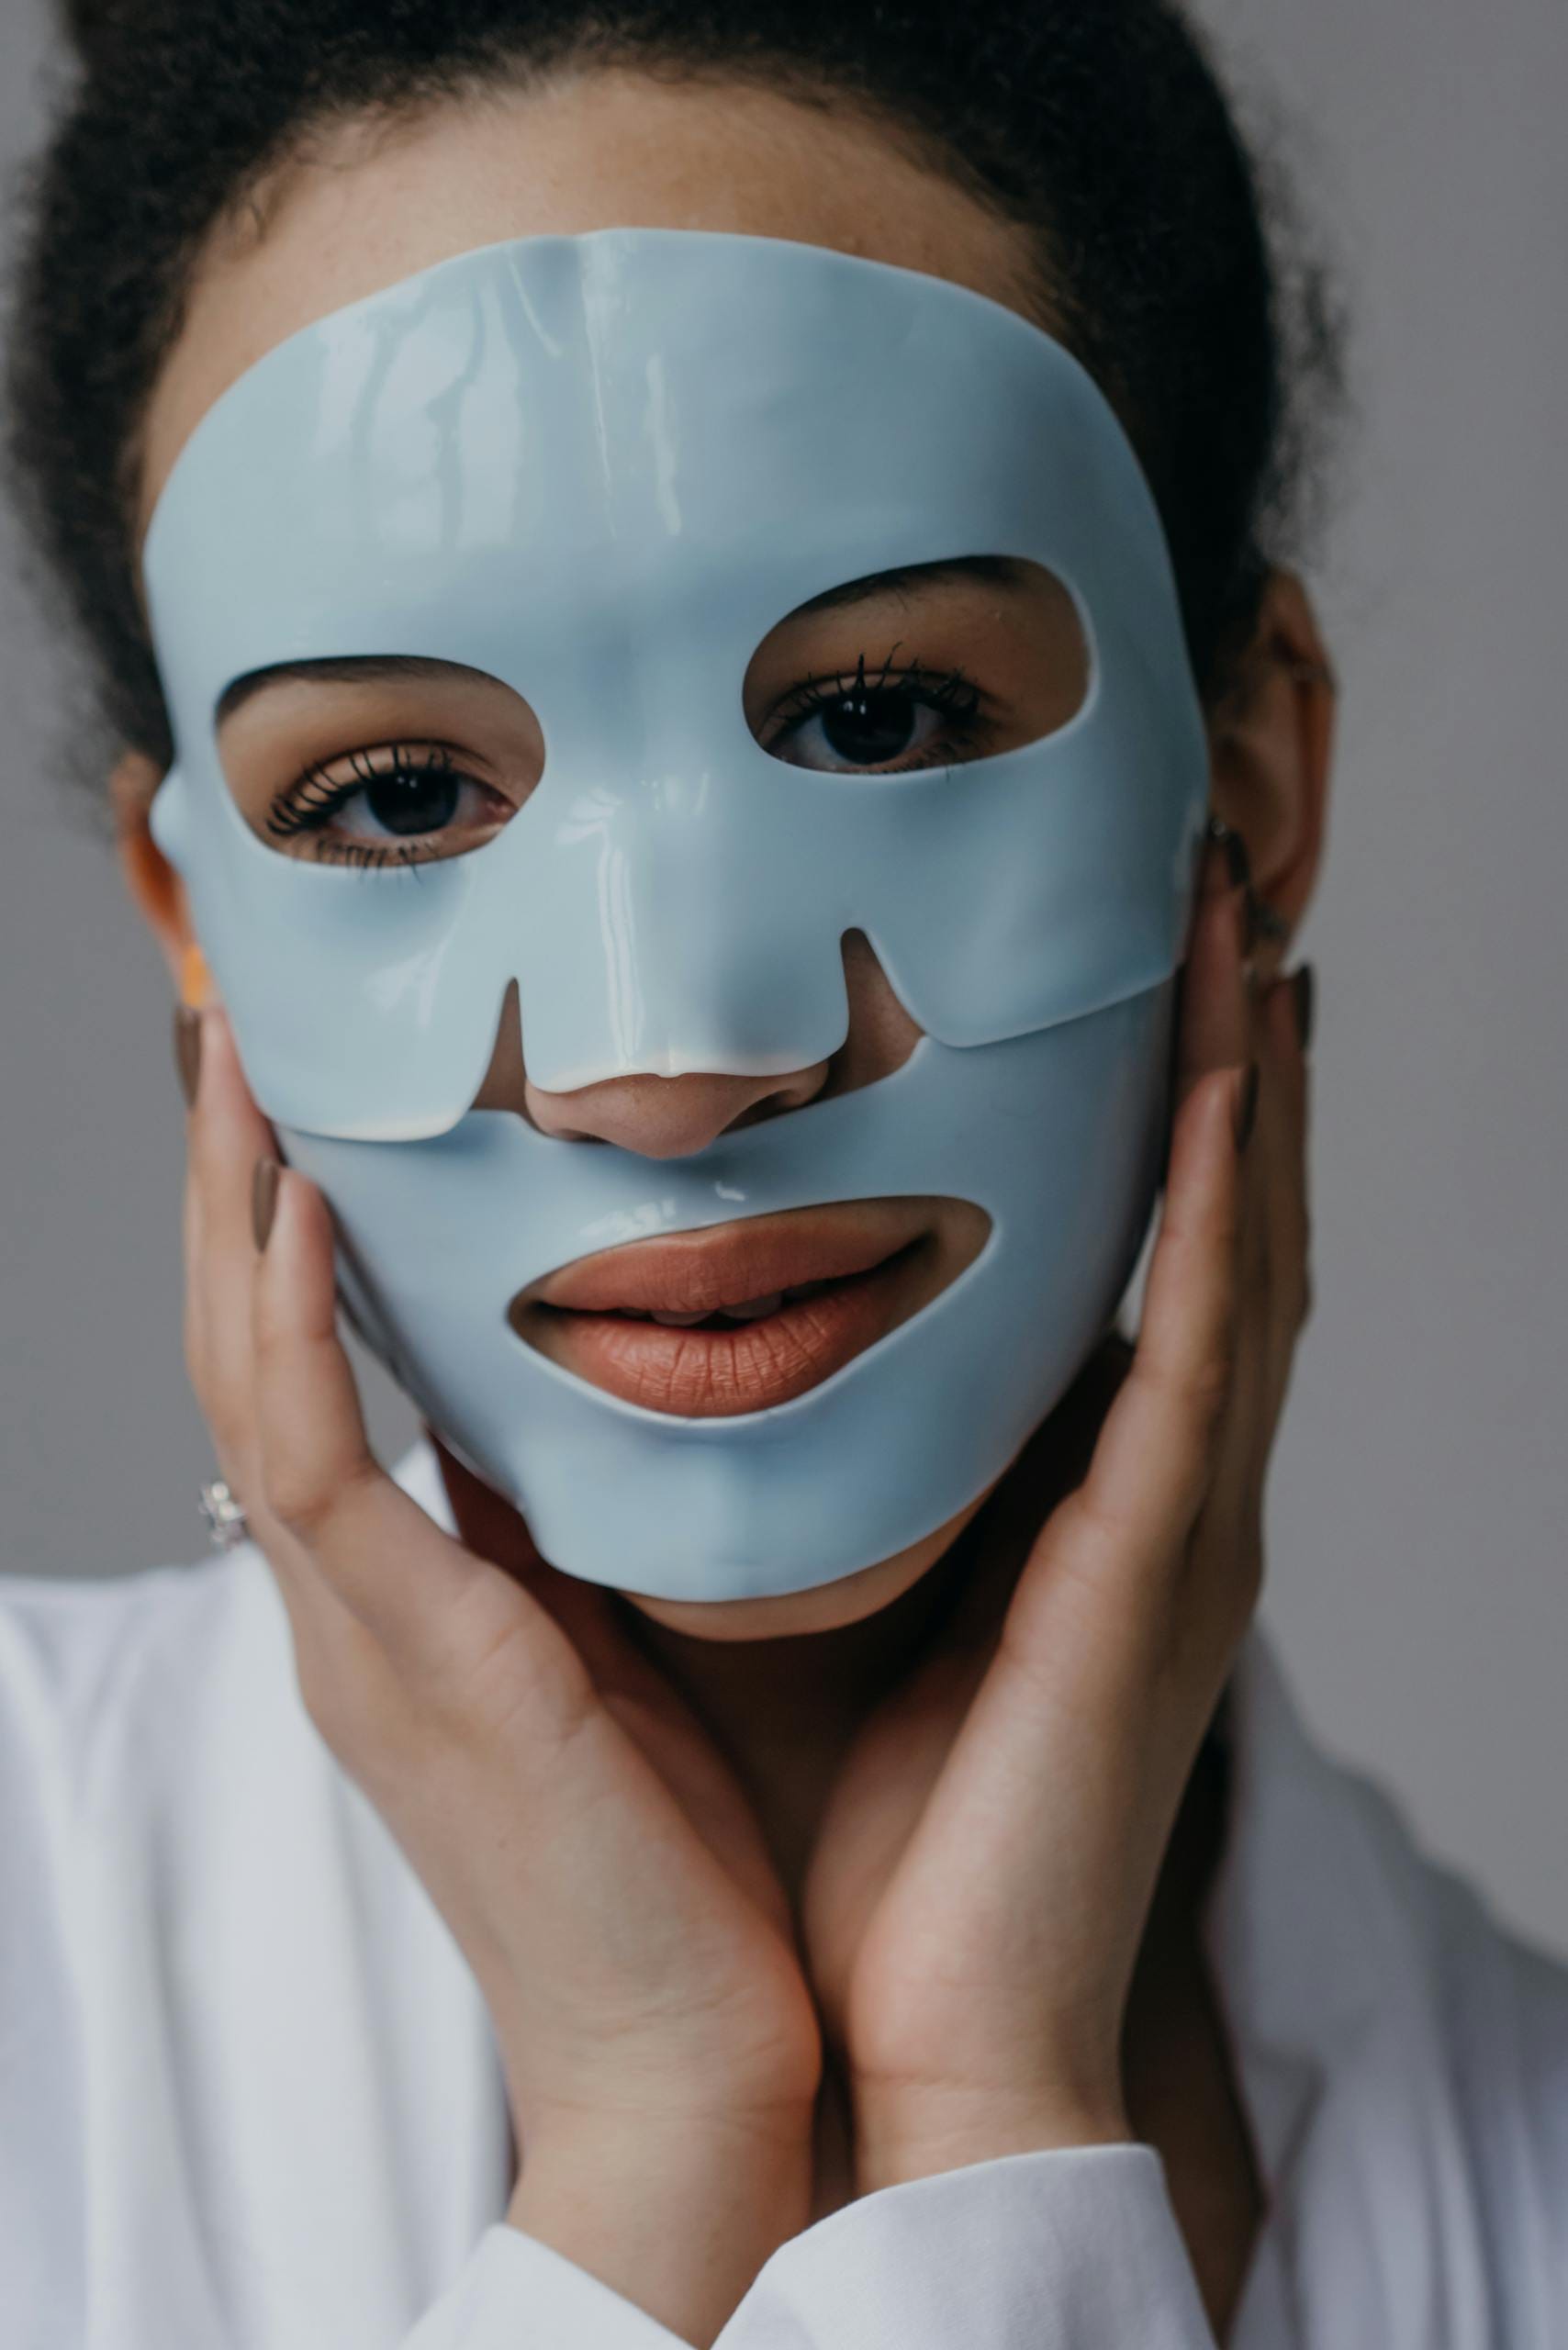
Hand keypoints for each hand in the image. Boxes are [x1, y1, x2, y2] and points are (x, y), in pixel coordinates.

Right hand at [179, 1008, 821, 2340]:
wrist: (699, 2067)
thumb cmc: (684, 1856)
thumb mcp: (612, 1647)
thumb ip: (579, 1530)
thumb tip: (612, 1400)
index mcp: (398, 1595)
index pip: (305, 1362)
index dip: (288, 1218)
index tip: (319, 1076)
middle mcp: (347, 1601)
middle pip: (241, 1341)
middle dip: (236, 1178)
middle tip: (248, 1018)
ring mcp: (357, 1634)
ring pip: (244, 1374)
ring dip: (241, 1205)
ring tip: (251, 1052)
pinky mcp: (411, 1667)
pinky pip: (315, 1464)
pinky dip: (298, 1325)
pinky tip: (315, 1196)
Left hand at [800, 835, 1311, 2188]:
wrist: (878, 2032)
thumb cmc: (834, 1821)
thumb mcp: (801, 1571)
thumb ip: (781, 1442)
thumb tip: (658, 1315)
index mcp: (1072, 1493)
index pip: (1131, 1257)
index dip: (1146, 1103)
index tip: (1115, 955)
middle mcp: (1154, 1487)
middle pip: (1215, 1218)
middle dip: (1218, 1047)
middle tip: (1203, 883)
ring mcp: (1181, 1523)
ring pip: (1243, 1249)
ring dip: (1244, 1078)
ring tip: (1233, 919)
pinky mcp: (1164, 1567)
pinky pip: (1216, 1345)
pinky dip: (1228, 1201)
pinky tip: (1227, 1073)